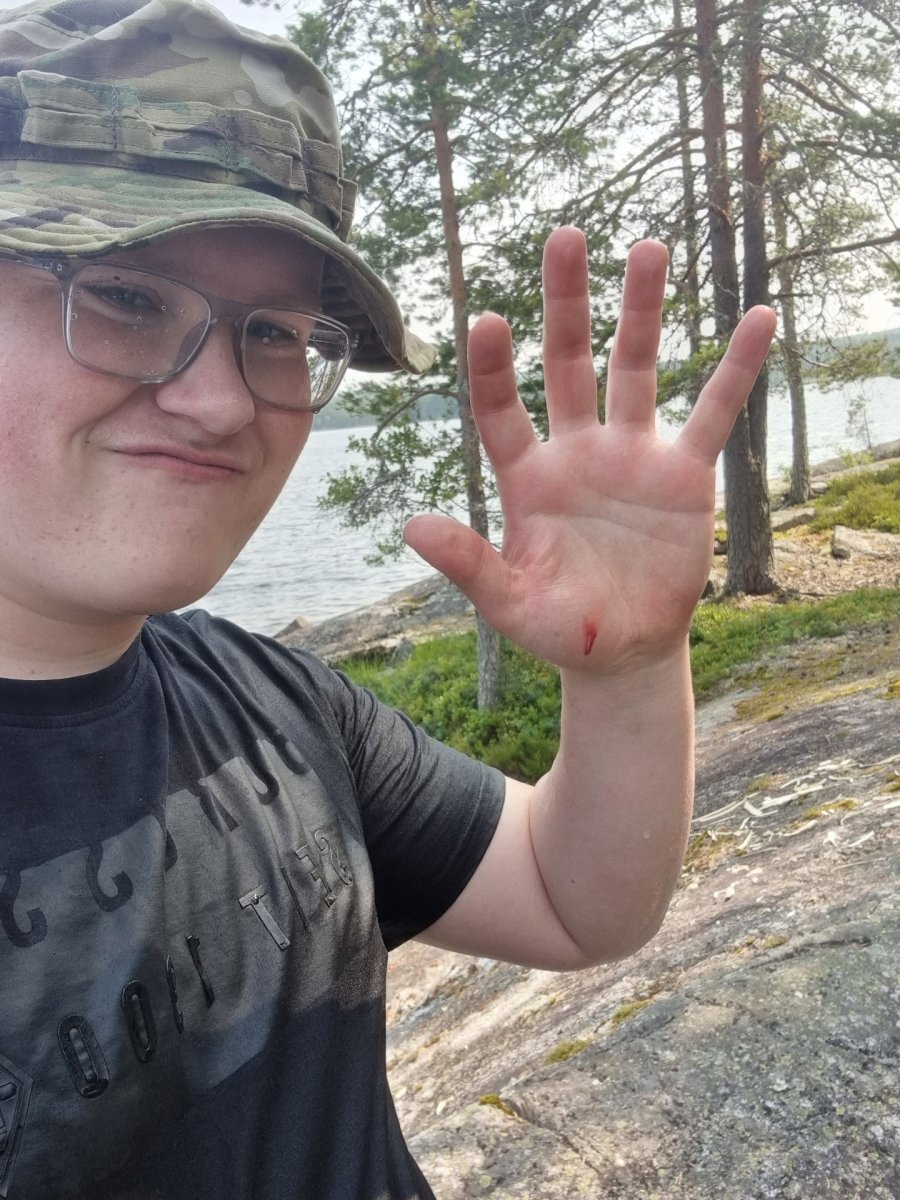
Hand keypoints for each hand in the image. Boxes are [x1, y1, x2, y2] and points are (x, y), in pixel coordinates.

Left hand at [403, 228, 775, 673]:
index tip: (485, 318)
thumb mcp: (510, 603)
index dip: (493, 368)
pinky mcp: (684, 473)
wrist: (623, 650)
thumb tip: (411, 526)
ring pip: (636, 369)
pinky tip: (756, 318)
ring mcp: (632, 455)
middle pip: (568, 362)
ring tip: (648, 247)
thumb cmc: (560, 628)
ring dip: (643, 311)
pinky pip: (714, 413)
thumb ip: (469, 564)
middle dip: (567, 302)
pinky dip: (734, 370)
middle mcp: (577, 451)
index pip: (501, 411)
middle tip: (565, 236)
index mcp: (528, 478)